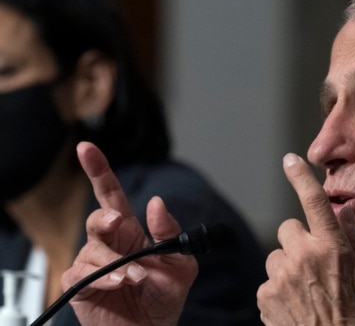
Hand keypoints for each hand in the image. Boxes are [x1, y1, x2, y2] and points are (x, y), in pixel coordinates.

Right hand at [61, 142, 196, 325]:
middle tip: (118, 222)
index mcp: (131, 231)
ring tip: (136, 277)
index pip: (112, 195)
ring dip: (116, 262)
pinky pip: (83, 274)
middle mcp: (110, 243)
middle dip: (105, 217)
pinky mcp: (82, 286)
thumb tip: (157, 203)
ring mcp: (94, 264)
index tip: (87, 148)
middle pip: (98, 217)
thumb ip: (171, 233)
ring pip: (93, 247)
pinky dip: (104, 278)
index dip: (99, 171)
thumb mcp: (181, 263)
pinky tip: (120, 284)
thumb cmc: (164, 296)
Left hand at [257, 153, 354, 325]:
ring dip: (287, 266)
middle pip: (288, 228)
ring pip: (276, 256)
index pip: (313, 201)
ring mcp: (281, 277)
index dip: (300, 176)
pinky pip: (268, 282)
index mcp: (331, 246)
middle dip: (298, 241)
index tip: (290, 161)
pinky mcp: (266, 296)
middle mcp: (303, 256)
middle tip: (314, 263)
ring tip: (306, 289)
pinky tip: (296, 304)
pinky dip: (278, 290)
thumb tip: (341, 214)